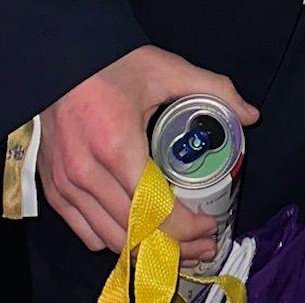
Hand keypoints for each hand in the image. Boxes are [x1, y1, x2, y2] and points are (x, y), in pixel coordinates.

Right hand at [37, 45, 259, 258]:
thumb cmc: (114, 63)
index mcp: (116, 145)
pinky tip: (138, 231)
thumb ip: (213, 88)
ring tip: (178, 245)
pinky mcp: (54, 188)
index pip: (155, 208)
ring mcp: (66, 185)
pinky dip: (114, 239)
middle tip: (204, 245)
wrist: (61, 56)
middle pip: (135, 232)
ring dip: (147, 249)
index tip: (211, 227)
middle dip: (175, 246)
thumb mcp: (167, 69)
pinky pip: (86, 232)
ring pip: (110, 240)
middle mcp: (86, 173)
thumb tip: (249, 115)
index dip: (188, 228)